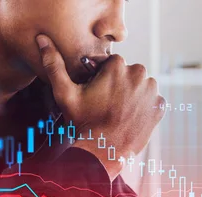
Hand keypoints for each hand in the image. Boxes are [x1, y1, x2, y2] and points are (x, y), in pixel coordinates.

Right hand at [35, 34, 164, 180]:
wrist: (104, 152)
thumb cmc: (83, 122)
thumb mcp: (65, 93)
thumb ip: (54, 64)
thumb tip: (41, 39)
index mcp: (118, 65)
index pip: (113, 63)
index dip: (104, 77)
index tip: (98, 92)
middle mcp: (139, 74)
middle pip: (129, 73)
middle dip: (120, 84)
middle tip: (107, 103)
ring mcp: (152, 91)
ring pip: (142, 85)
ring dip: (133, 93)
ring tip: (119, 110)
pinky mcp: (160, 107)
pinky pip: (152, 100)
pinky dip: (144, 106)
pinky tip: (130, 117)